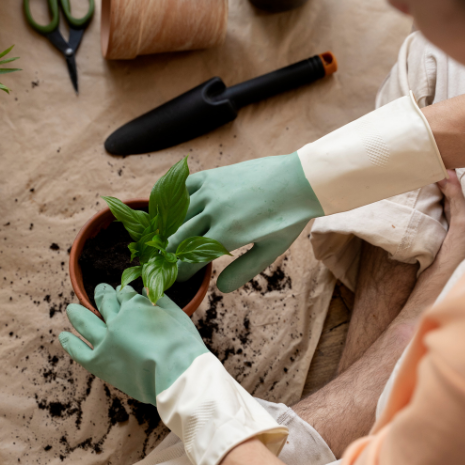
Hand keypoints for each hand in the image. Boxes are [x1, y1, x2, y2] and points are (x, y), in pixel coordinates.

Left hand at [60, 283, 287, 464]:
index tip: (122, 291)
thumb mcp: (177, 315)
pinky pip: (78, 351)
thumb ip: (160, 301)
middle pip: (104, 302)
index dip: (123, 291)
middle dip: (102, 295)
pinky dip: (70, 342)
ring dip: (77, 313)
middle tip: (100, 291)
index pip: (125, 294)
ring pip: (85, 322)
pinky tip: (64, 335)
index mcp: (136, 305)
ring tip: (71, 309)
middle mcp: (117, 319)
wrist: (178, 375)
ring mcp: (105, 340)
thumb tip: (146, 290)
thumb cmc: (184, 345)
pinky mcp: (99, 362)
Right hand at [168, 153, 322, 291]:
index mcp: (228, 234)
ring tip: (168, 239)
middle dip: (169, 254)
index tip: (178, 278)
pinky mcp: (212, 176)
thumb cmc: (287, 219)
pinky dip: (175, 200)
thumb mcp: (269, 250)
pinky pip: (183, 189)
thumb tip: (220, 288)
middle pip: (178, 238)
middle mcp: (214, 211)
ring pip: (178, 214)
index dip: (181, 272)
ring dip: (171, 229)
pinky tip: (174, 210)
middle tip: (166, 262)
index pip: (191, 259)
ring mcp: (211, 191)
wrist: (298, 181)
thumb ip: (244, 270)